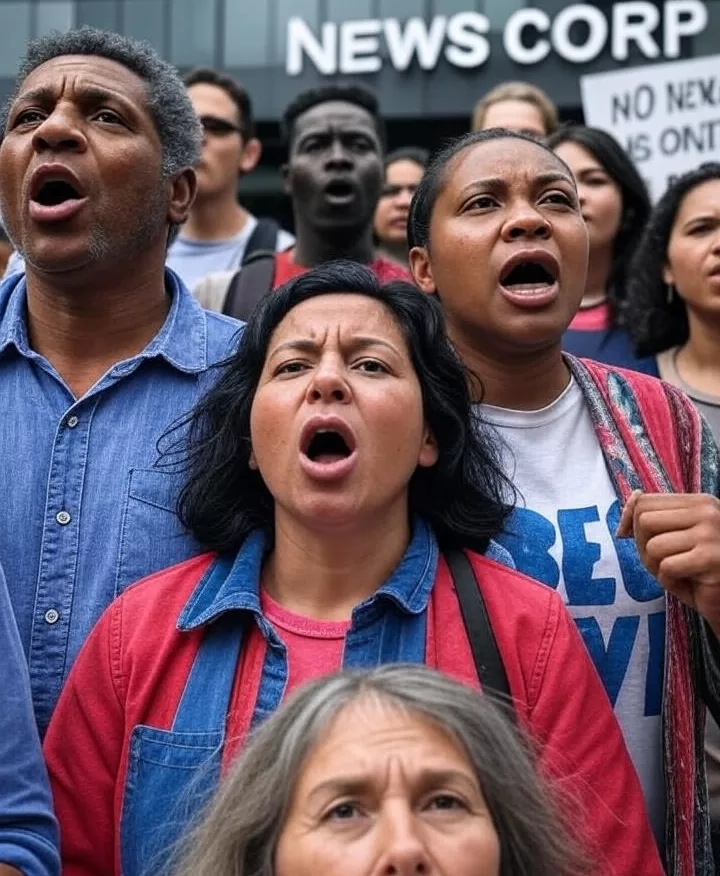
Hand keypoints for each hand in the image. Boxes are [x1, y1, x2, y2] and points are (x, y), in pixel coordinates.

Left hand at [617, 491, 719, 635]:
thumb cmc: (701, 570)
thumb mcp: (677, 538)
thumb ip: (655, 519)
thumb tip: (630, 504)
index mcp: (700, 503)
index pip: (645, 502)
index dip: (629, 522)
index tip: (628, 536)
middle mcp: (708, 512)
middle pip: (644, 521)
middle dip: (643, 547)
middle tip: (664, 562)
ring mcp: (710, 534)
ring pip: (653, 546)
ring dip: (656, 567)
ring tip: (678, 574)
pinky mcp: (710, 558)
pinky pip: (666, 568)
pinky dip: (670, 581)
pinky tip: (690, 584)